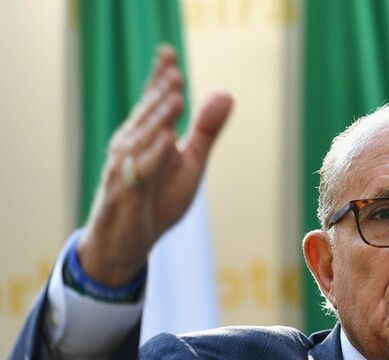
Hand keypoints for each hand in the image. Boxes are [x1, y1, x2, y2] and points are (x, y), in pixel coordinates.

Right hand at [78, 45, 232, 285]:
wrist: (126, 242)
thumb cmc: (157, 198)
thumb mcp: (190, 163)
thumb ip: (205, 131)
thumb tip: (226, 93)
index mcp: (146, 135)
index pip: (153, 102)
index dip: (160, 78)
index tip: (169, 52)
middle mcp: (130, 147)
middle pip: (148, 115)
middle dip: (162, 93)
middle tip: (176, 71)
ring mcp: (125, 170)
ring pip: (142, 139)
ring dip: (159, 117)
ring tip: (177, 96)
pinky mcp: (128, 194)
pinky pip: (141, 173)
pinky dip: (153, 156)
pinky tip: (167, 141)